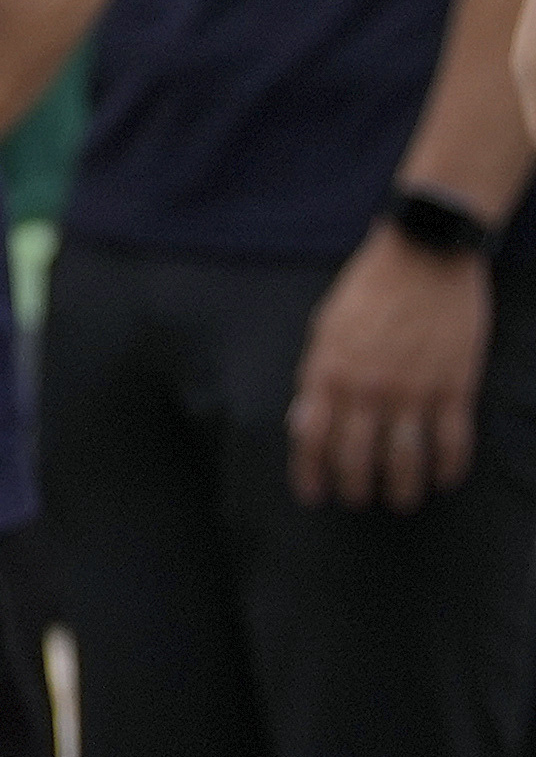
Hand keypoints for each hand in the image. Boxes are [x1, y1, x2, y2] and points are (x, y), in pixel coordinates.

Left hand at [294, 228, 489, 511]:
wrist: (424, 254)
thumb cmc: (369, 288)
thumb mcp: (324, 327)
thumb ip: (315, 377)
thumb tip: (301, 422)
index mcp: (329, 371)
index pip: (311, 438)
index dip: (310, 473)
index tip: (313, 496)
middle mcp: (368, 387)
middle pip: (357, 456)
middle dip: (355, 487)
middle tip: (359, 501)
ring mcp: (414, 388)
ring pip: (405, 458)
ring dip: (402, 488)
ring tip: (401, 502)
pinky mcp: (455, 384)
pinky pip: (452, 440)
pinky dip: (448, 467)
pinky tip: (444, 480)